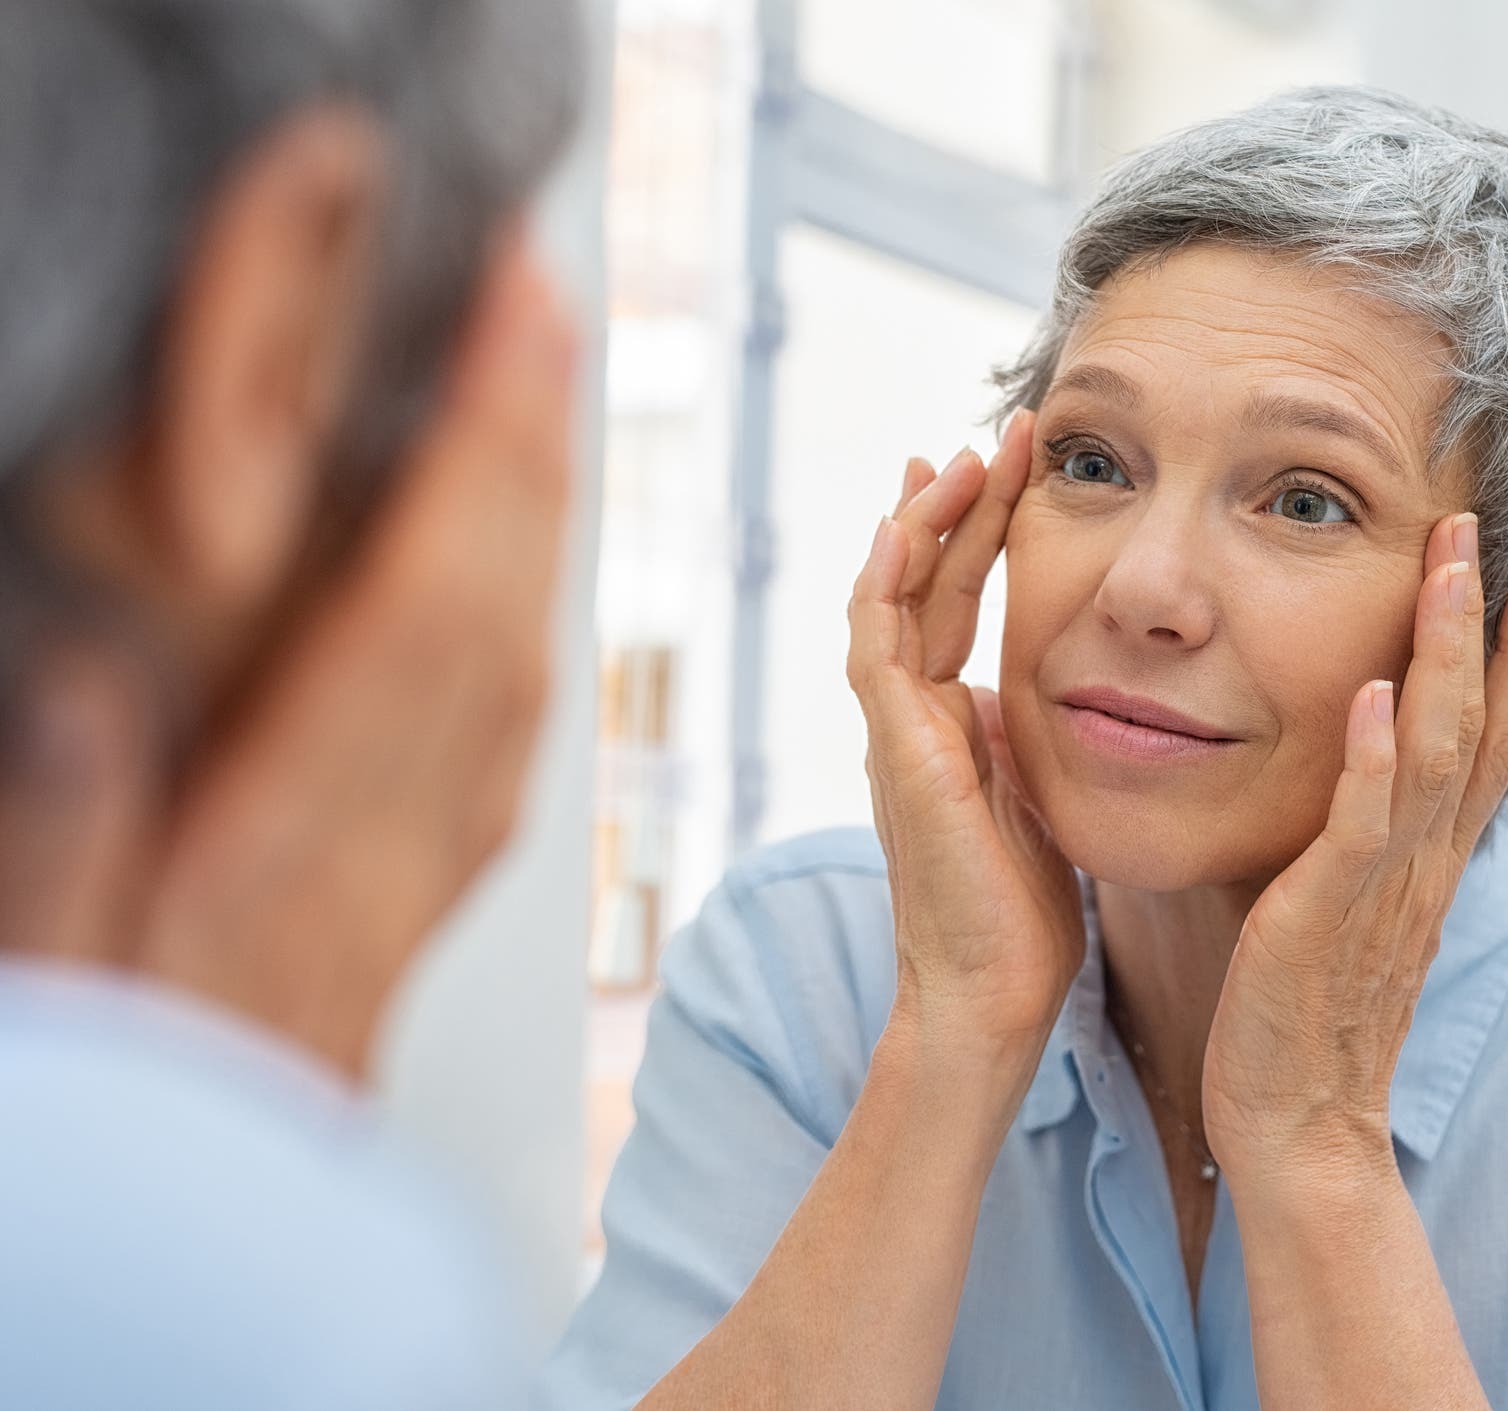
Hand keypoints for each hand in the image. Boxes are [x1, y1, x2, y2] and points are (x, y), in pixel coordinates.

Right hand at [0, 235, 576, 1078]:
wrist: (220, 1216)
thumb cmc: (136, 1084)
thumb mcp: (60, 954)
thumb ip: (73, 821)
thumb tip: (99, 679)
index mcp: (301, 835)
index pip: (422, 609)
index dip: (478, 456)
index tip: (509, 327)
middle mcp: (395, 832)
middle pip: (495, 607)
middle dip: (525, 446)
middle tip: (541, 304)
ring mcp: (430, 852)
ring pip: (516, 654)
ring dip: (534, 514)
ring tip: (532, 390)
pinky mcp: (431, 870)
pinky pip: (506, 723)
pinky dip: (518, 612)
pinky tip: (514, 561)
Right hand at [845, 409, 1083, 1061]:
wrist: (994, 994)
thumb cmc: (1023, 916)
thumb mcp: (1038, 798)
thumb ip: (1027, 739)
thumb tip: (1033, 690)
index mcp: (949, 724)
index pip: (954, 603)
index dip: (978, 532)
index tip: (1012, 467)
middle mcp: (913, 718)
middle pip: (923, 584)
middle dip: (956, 505)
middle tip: (994, 434)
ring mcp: (898, 734)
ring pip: (891, 600)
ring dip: (923, 525)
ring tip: (958, 456)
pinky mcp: (898, 755)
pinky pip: (877, 651)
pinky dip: (885, 585)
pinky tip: (904, 528)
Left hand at [1201, 511, 1507, 1181]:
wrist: (1297, 1121)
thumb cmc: (1306, 1009)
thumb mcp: (1348, 900)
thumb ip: (1363, 830)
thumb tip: (1357, 755)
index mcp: (1431, 854)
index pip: (1499, 735)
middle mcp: (1427, 860)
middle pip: (1490, 727)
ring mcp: (1385, 885)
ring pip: (1438, 753)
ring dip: (1450, 659)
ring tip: (1457, 572)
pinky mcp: (1328, 914)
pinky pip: (1361, 827)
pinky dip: (1375, 760)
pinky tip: (1379, 696)